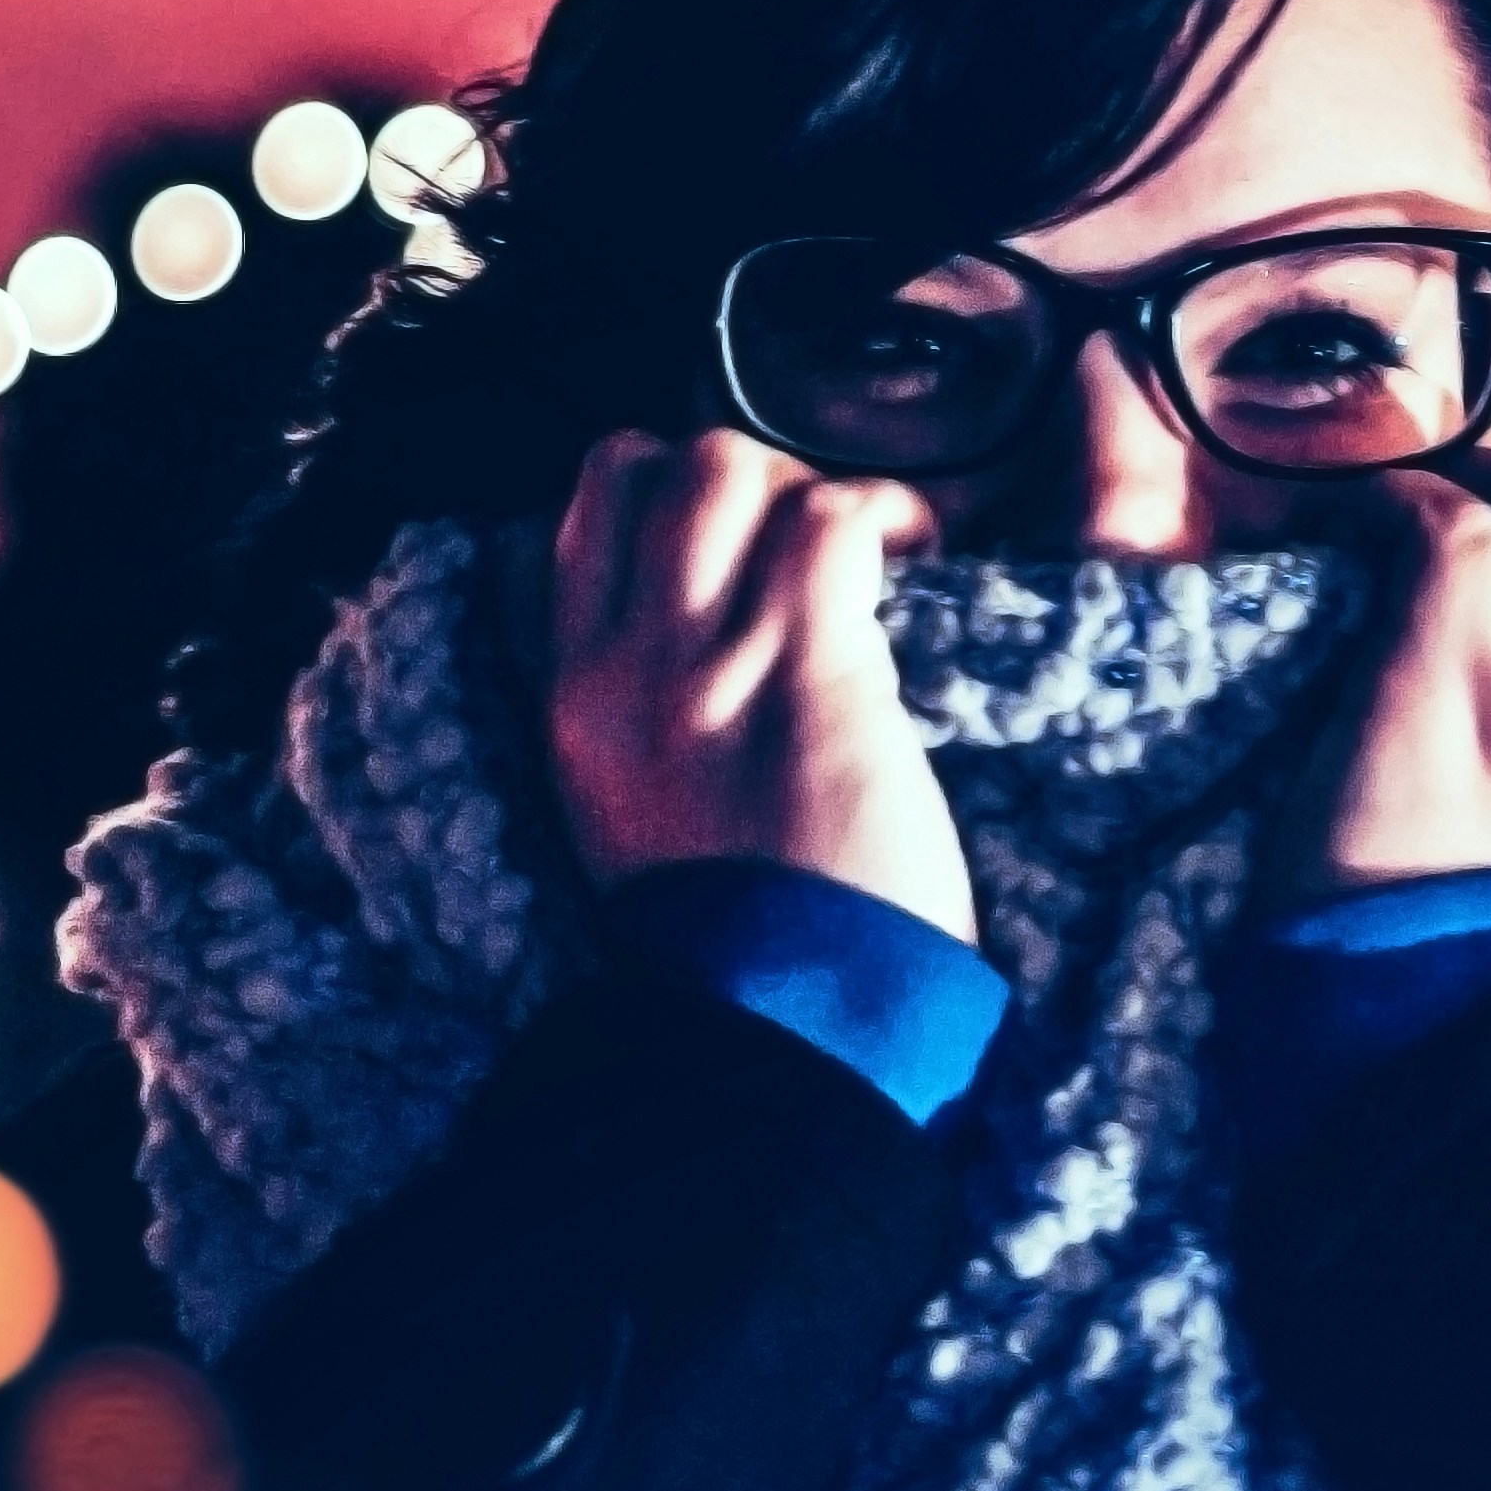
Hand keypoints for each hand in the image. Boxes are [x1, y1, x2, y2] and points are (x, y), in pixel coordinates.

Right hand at [547, 430, 974, 943]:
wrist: (785, 1026)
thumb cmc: (735, 936)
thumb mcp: (631, 810)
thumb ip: (644, 710)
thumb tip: (709, 623)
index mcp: (569, 698)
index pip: (573, 514)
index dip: (658, 494)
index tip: (732, 544)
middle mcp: (621, 662)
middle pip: (651, 464)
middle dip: (742, 478)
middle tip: (809, 545)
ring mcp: (709, 660)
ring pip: (735, 467)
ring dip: (816, 492)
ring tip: (874, 550)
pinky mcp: (811, 670)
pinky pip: (834, 522)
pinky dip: (887, 516)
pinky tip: (920, 557)